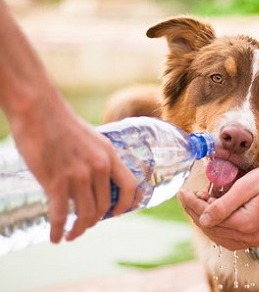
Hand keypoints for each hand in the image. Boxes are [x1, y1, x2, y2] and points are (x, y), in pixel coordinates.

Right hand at [11, 108, 136, 242]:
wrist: (39, 111)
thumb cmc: (62, 124)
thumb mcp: (92, 139)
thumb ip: (97, 159)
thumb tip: (95, 180)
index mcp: (109, 155)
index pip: (130, 185)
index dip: (127, 204)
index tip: (118, 214)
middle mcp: (98, 167)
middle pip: (104, 206)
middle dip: (95, 220)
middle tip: (85, 225)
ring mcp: (78, 175)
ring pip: (85, 214)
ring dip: (79, 229)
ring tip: (71, 234)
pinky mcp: (56, 182)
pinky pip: (61, 215)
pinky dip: (58, 230)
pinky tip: (55, 237)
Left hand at [178, 162, 258, 249]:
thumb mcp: (245, 186)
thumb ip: (223, 205)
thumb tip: (202, 219)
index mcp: (246, 224)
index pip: (209, 218)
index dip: (193, 205)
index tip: (182, 193)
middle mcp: (251, 237)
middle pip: (213, 230)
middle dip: (197, 213)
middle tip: (189, 196)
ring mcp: (257, 239)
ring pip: (221, 237)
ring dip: (207, 222)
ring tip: (201, 203)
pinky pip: (233, 239)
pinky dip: (220, 228)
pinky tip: (215, 216)